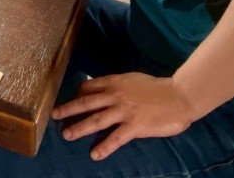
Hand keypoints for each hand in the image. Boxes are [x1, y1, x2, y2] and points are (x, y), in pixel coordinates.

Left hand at [52, 73, 195, 160]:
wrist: (179, 96)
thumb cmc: (158, 88)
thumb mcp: (132, 80)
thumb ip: (118, 86)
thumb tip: (106, 91)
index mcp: (115, 82)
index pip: (89, 87)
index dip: (77, 94)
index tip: (72, 101)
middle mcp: (115, 95)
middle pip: (86, 102)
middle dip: (68, 109)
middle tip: (54, 115)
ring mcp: (124, 111)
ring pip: (96, 120)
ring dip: (79, 128)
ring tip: (67, 135)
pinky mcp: (134, 126)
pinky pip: (115, 138)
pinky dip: (104, 146)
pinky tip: (95, 154)